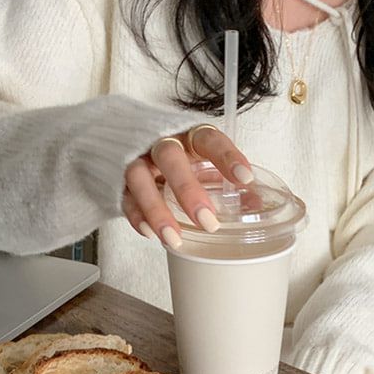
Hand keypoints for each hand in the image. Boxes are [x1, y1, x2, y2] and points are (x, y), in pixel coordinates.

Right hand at [122, 124, 253, 247]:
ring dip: (158, 210)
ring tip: (175, 239)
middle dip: (189, 190)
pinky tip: (151, 234)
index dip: (227, 157)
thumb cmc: (175, 155)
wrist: (122, 140)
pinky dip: (137, 217)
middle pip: (170, 158)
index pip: (209, 139)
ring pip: (140, 179)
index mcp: (188, 135)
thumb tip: (255, 203)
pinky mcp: (117, 178)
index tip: (245, 178)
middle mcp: (160, 143)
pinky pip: (124, 197)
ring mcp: (136, 159)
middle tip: (209, 222)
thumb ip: (224, 178)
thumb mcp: (200, 160)